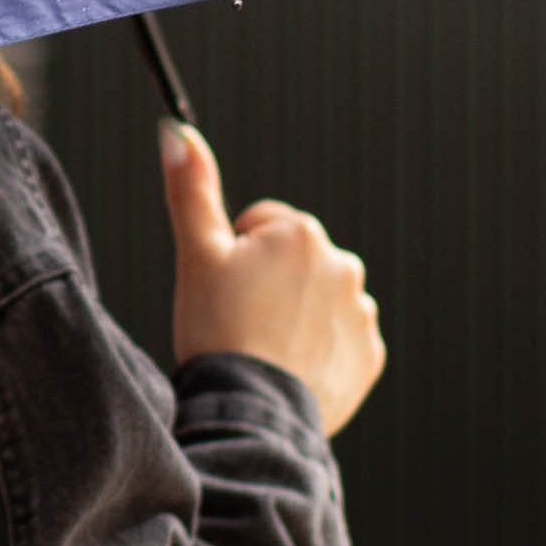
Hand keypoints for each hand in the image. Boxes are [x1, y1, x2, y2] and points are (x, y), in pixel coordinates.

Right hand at [160, 123, 385, 433]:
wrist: (252, 413)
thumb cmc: (218, 332)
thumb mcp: (196, 255)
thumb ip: (190, 189)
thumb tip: (177, 132)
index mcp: (302, 234)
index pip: (259, 228)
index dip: (232, 260)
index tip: (226, 293)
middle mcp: (344, 265)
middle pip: (291, 264)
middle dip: (267, 285)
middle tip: (240, 322)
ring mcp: (361, 314)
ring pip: (315, 302)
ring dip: (293, 317)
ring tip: (264, 348)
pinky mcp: (368, 356)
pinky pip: (339, 342)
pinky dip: (316, 351)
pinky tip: (288, 369)